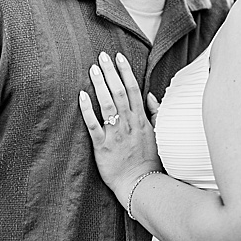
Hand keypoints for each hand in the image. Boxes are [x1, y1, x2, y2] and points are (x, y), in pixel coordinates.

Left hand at [78, 51, 162, 200]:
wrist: (141, 183)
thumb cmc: (150, 160)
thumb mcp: (158, 134)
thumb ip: (155, 113)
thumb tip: (150, 95)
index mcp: (142, 120)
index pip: (134, 90)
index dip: (126, 72)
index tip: (119, 57)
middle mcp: (129, 123)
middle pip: (120, 92)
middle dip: (111, 72)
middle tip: (102, 56)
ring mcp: (116, 134)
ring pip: (108, 105)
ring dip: (100, 85)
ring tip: (92, 69)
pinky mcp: (103, 146)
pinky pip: (94, 125)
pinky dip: (88, 110)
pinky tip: (81, 96)